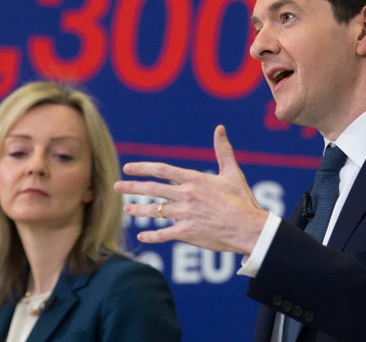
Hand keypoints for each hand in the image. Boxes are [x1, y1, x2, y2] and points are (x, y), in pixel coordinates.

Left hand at [114, 125, 267, 254]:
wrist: (249, 228)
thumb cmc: (242, 200)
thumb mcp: (232, 173)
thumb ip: (223, 150)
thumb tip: (220, 128)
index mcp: (194, 179)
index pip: (161, 170)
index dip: (142, 168)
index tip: (128, 168)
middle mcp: (186, 195)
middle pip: (152, 189)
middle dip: (132, 188)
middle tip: (116, 186)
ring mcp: (185, 215)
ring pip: (155, 211)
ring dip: (138, 210)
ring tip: (127, 210)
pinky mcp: (187, 233)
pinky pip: (164, 234)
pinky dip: (152, 236)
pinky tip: (142, 236)